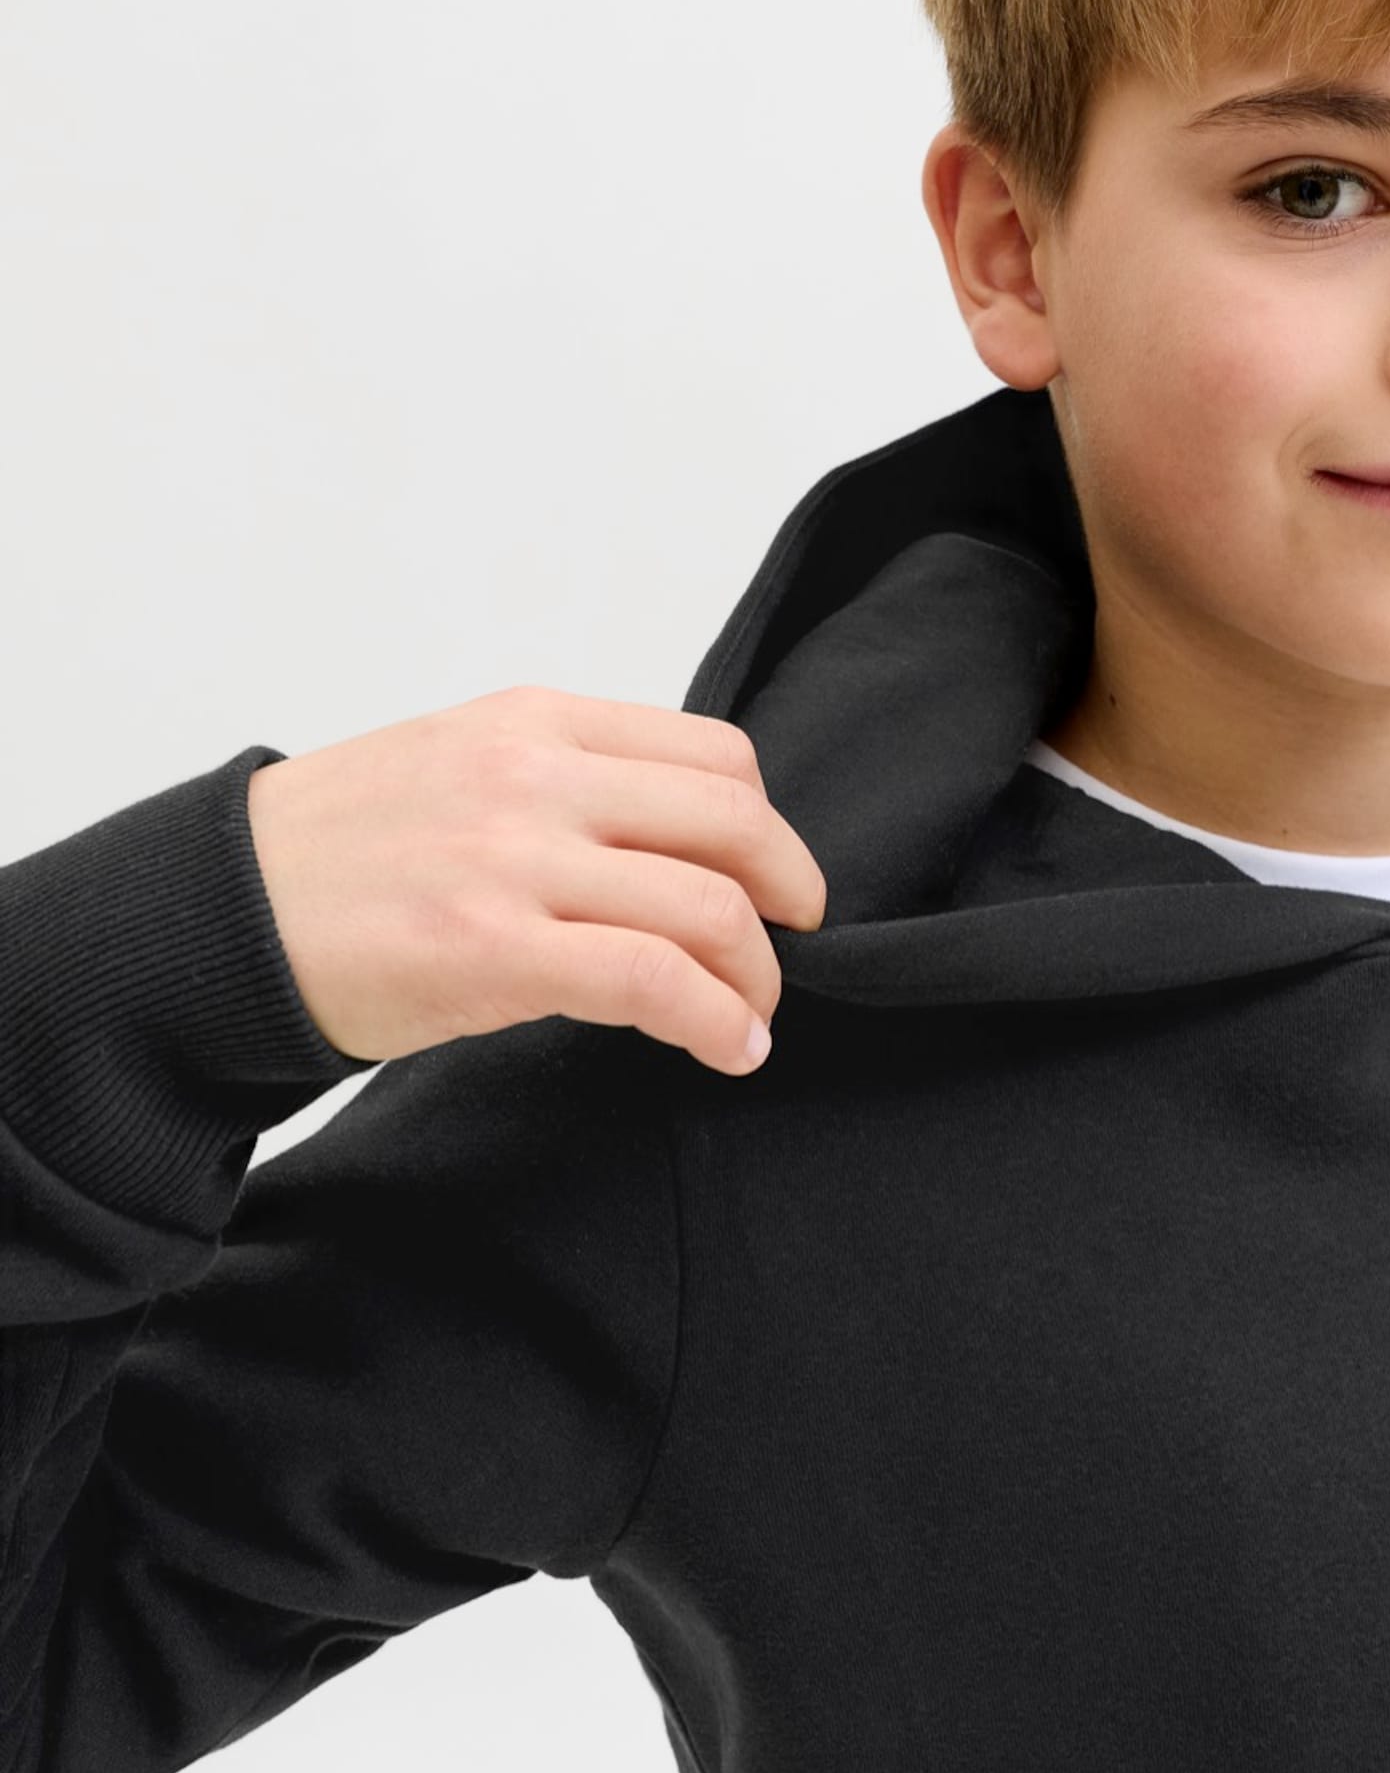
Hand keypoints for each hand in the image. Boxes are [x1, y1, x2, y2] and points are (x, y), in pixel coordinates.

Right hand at [245, 686, 826, 1075]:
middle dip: (788, 895)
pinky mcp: (495, 951)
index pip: (712, 754)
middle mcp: (533, 777)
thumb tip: (670, 842)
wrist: (215, 917)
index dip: (767, 826)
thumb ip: (560, 783)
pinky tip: (728, 1048)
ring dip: (754, 976)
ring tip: (751, 1017)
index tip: (777, 879)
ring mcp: (514, 862)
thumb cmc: (332, 857)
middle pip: (734, 823)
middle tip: (790, 945)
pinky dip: (716, 1020)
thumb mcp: (455, 768)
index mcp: (532, 724)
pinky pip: (654, 982)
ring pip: (706, 906)